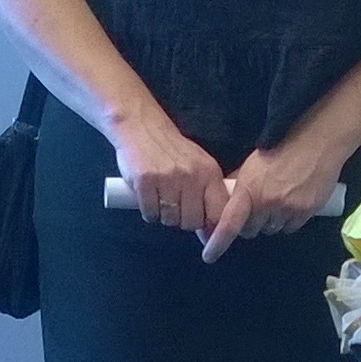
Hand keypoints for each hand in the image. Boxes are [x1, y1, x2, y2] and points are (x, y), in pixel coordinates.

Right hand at [117, 122, 227, 238]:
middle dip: (182, 221)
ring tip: (161, 198)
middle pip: (192, 222)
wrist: (142, 127)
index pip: (218, 213)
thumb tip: (211, 233)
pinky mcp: (145, 182)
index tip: (202, 230)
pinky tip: (148, 198)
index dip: (210, 227)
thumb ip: (208, 195)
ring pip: (170, 220)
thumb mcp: (199, 166)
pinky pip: (150, 213)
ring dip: (163, 216)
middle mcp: (191, 176)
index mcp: (209, 173)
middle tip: (175, 207)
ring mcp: (168, 179)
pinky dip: (148, 212)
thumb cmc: (171, 151)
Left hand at [202, 141, 344, 262]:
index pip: (230, 222)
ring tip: (280, 200)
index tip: (209, 255)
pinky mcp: (305, 212)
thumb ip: (240, 184)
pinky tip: (293, 203)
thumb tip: (228, 200)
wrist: (315, 142)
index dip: (218, 242)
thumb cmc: (281, 148)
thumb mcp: (252, 164)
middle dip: (252, 222)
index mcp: (248, 189)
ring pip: (272, 230)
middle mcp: (266, 202)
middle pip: (251, 230)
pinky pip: (291, 228)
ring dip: (272, 221)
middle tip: (259, 207)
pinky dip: (289, 220)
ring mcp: (287, 208)